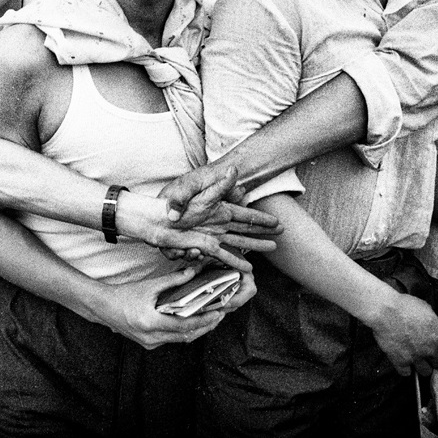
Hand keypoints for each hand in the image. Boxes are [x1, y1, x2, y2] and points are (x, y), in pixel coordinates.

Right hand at [94, 267, 232, 348]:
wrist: (104, 307)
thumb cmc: (124, 295)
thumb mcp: (149, 286)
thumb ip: (173, 281)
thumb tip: (193, 272)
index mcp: (151, 323)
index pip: (185, 325)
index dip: (204, 320)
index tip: (218, 313)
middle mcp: (151, 337)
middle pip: (186, 336)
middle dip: (205, 326)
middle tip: (219, 315)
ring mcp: (150, 343)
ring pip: (180, 339)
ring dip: (196, 330)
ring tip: (210, 318)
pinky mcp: (149, 344)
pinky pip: (172, 339)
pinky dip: (183, 331)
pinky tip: (191, 321)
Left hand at [157, 165, 281, 259]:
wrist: (156, 218)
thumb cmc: (176, 202)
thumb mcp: (199, 192)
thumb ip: (219, 185)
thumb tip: (234, 169)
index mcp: (221, 210)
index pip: (247, 215)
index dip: (262, 219)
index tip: (278, 222)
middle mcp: (220, 223)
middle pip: (247, 228)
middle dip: (264, 232)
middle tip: (281, 235)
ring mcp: (213, 236)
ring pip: (239, 241)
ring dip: (255, 245)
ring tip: (272, 248)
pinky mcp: (204, 246)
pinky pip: (224, 255)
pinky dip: (236, 261)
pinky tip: (246, 268)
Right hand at [368, 292, 437, 376]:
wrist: (384, 310)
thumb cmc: (405, 305)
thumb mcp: (425, 308)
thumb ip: (435, 320)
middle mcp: (431, 350)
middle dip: (434, 358)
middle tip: (426, 352)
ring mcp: (416, 357)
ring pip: (426, 372)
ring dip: (421, 366)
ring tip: (415, 358)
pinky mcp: (400, 361)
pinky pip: (406, 373)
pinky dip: (405, 368)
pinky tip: (402, 360)